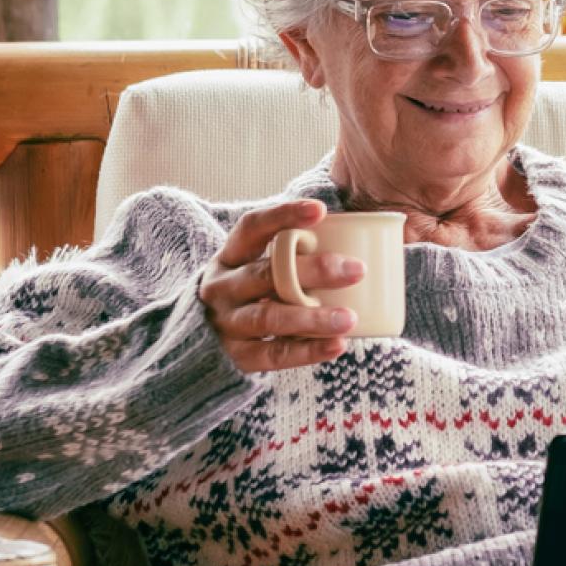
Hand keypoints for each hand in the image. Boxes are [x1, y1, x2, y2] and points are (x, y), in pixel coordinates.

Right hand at [199, 199, 362, 373]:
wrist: (203, 344)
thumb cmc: (253, 297)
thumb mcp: (259, 269)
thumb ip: (294, 257)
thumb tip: (362, 241)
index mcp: (231, 256)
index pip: (252, 227)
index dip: (283, 216)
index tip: (320, 209)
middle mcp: (222, 287)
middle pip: (266, 274)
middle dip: (313, 271)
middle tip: (358, 269)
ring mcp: (226, 322)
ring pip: (268, 317)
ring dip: (311, 318)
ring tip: (349, 318)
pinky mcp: (236, 356)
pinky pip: (273, 354)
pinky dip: (307, 352)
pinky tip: (337, 346)